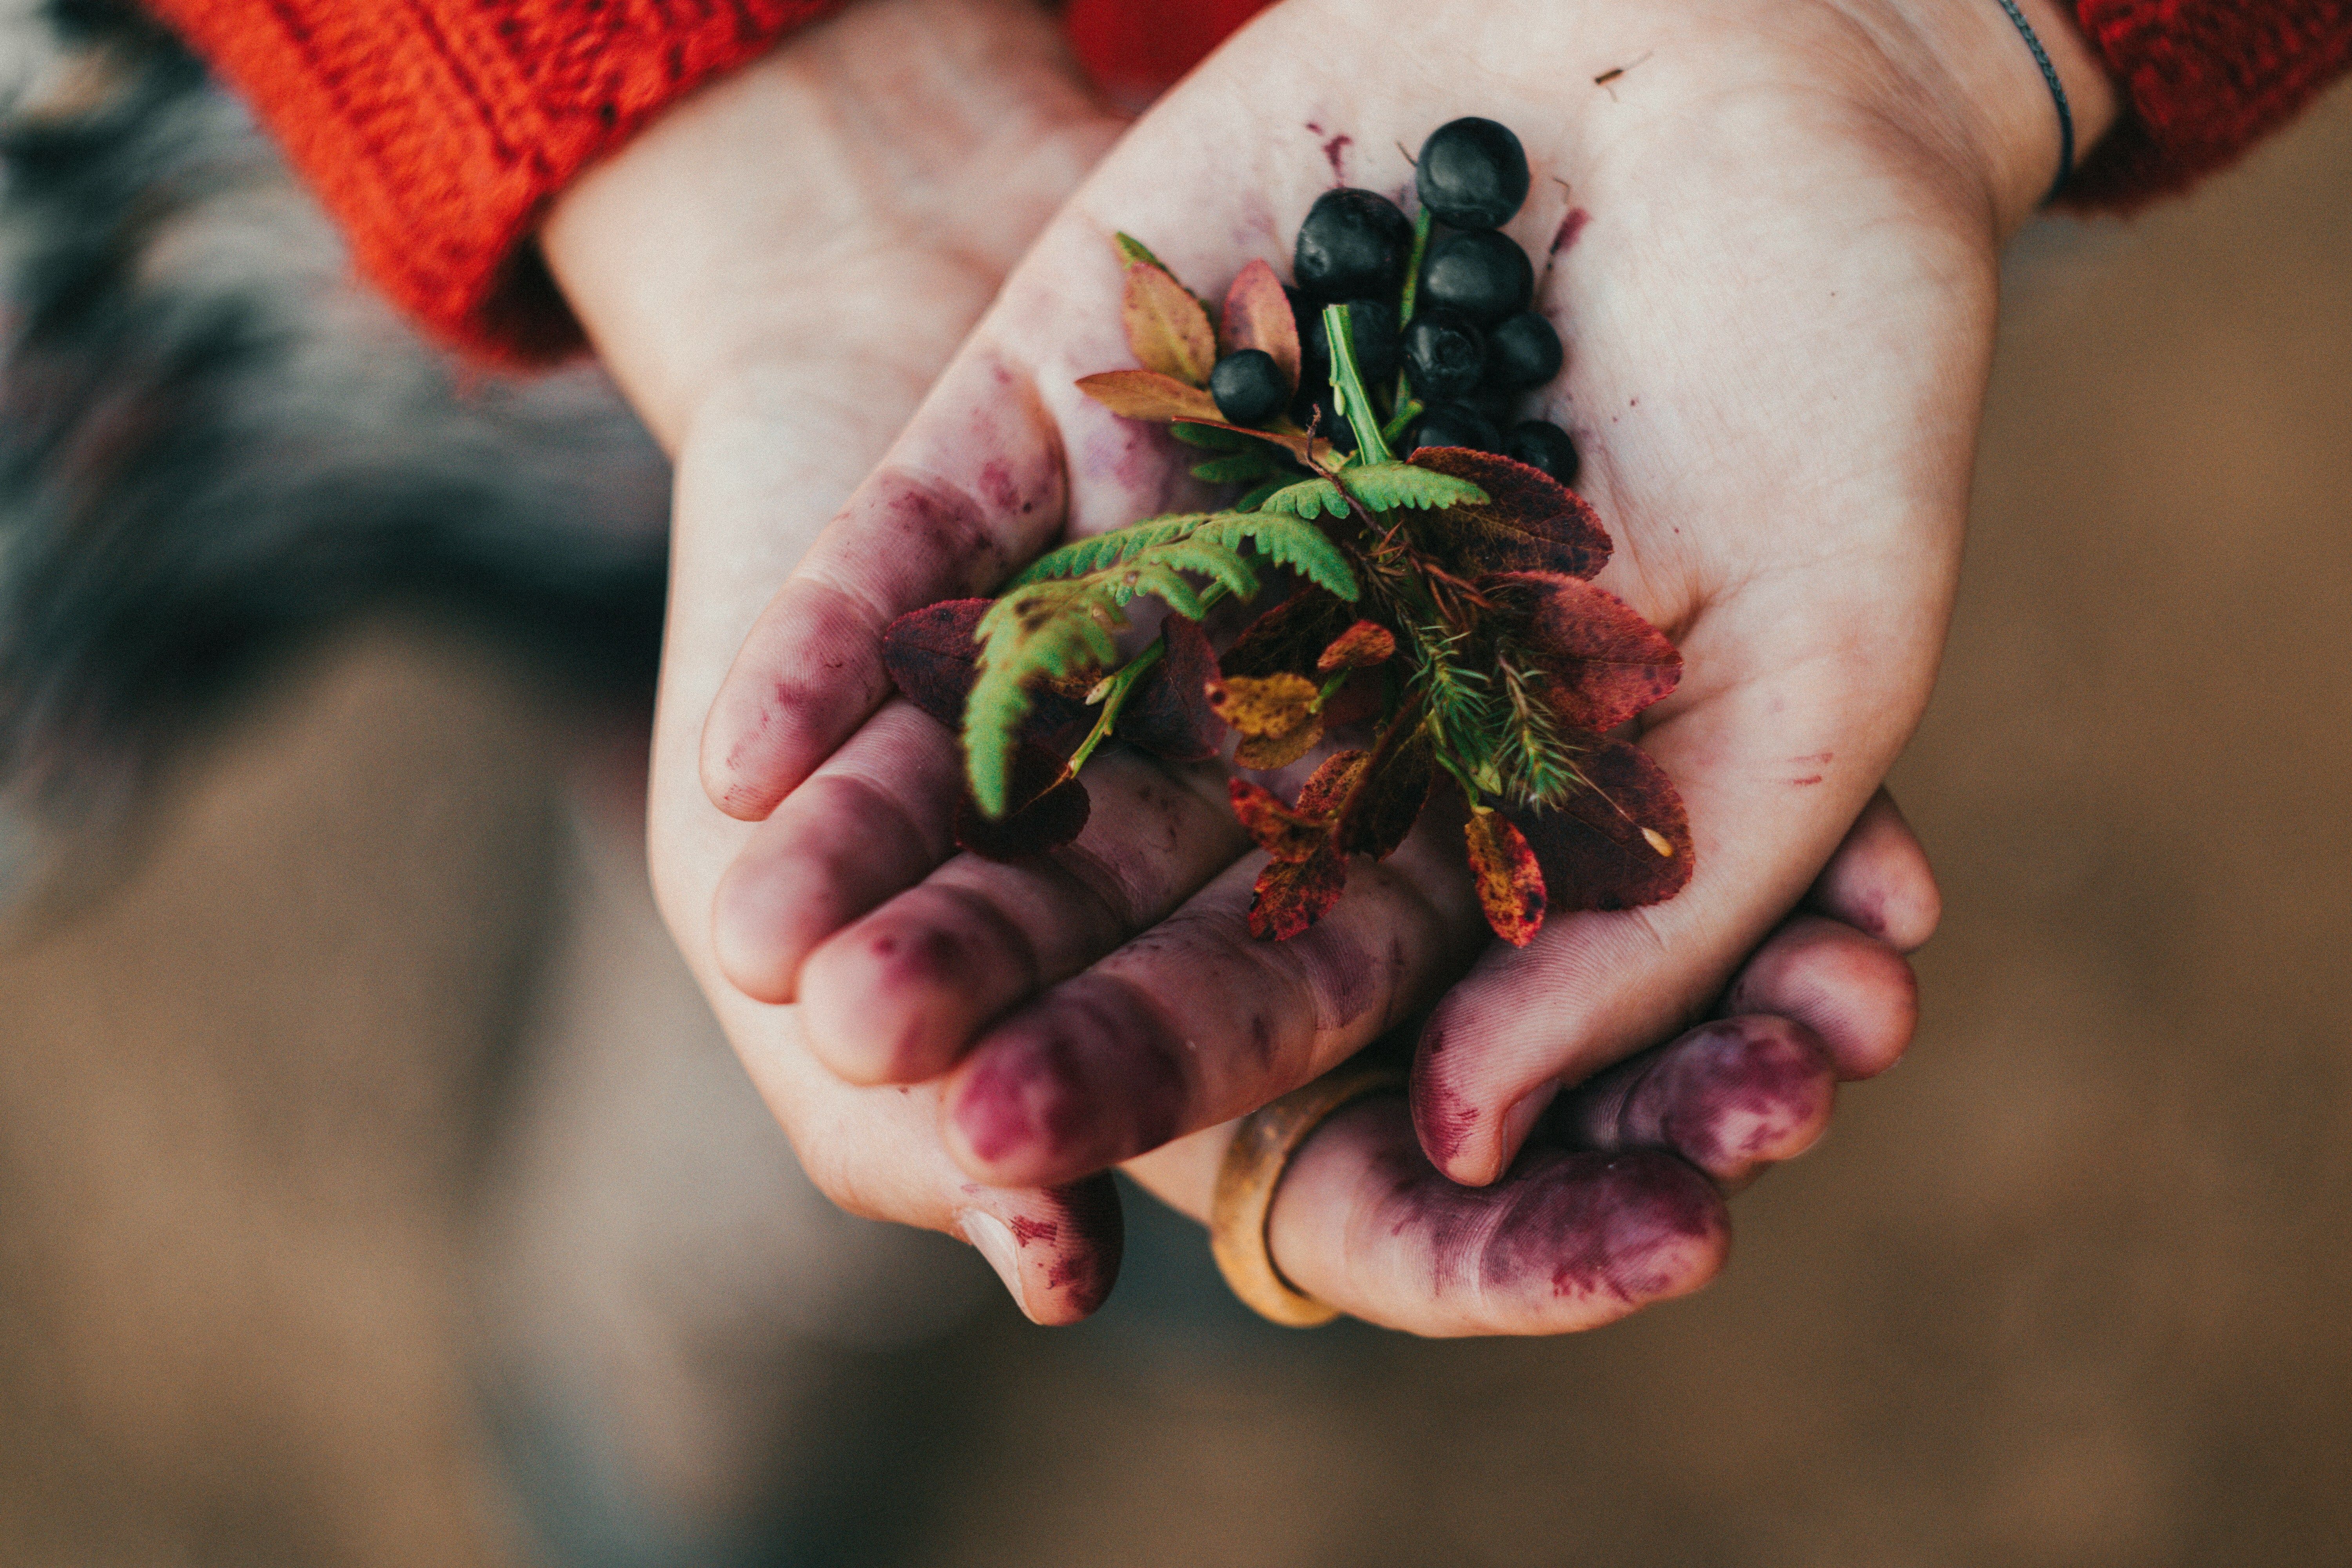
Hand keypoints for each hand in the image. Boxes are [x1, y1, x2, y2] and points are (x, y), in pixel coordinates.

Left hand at [700, 0, 2111, 1191]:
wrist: (1791, 49)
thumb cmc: (1855, 371)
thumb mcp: (1813, 669)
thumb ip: (1646, 910)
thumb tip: (1455, 1142)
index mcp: (1446, 775)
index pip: (1283, 962)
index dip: (1158, 1057)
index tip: (1025, 1148)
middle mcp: (1293, 671)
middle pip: (1112, 855)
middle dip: (986, 957)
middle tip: (864, 1050)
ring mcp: (1181, 522)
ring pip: (1003, 711)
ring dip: (878, 829)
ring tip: (757, 942)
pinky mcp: (1093, 371)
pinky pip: (940, 525)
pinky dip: (847, 635)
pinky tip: (739, 755)